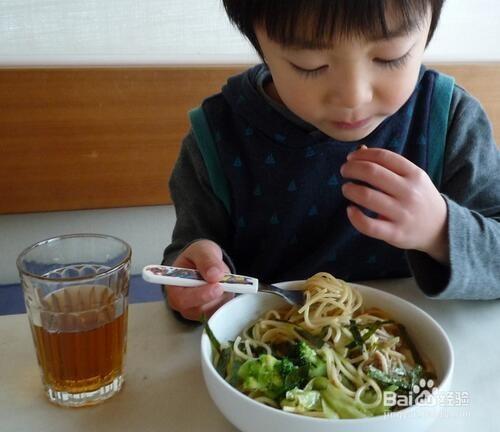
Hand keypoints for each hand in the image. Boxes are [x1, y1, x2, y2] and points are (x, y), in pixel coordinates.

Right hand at [166, 240, 233, 320]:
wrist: (205, 262)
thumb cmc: (198, 256)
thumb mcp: (201, 250)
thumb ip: (206, 260)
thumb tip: (214, 275)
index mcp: (174, 289)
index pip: (182, 300)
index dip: (200, 296)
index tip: (217, 287)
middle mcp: (183, 305)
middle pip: (200, 310)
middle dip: (216, 296)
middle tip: (227, 283)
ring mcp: (197, 312)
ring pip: (214, 311)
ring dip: (224, 296)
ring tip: (222, 279)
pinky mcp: (211, 314)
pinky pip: (222, 311)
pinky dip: (228, 299)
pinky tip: (226, 287)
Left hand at [340, 146, 448, 263]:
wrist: (440, 228)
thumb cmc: (419, 197)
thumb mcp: (412, 177)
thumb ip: (388, 164)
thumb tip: (359, 150)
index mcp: (414, 174)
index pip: (383, 156)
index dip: (361, 155)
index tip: (351, 158)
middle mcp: (409, 192)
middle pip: (372, 173)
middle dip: (351, 168)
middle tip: (344, 171)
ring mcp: (403, 214)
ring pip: (367, 196)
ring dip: (350, 189)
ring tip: (347, 189)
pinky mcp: (395, 233)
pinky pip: (368, 225)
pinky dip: (354, 216)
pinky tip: (350, 210)